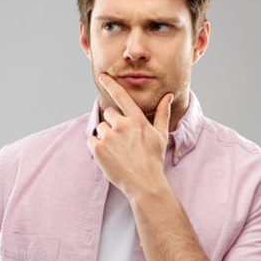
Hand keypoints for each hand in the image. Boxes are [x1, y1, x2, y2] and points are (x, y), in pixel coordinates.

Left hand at [87, 73, 173, 197]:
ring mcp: (109, 137)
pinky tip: (110, 156)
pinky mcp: (98, 149)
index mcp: (136, 119)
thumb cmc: (154, 159)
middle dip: (113, 123)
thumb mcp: (161, 135)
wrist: (144, 183)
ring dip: (106, 136)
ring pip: (101, 127)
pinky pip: (92, 140)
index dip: (111, 84)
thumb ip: (162, 113)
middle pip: (108, 113)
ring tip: (118, 150)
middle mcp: (122, 125)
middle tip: (123, 139)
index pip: (121, 96)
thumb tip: (168, 96)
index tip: (102, 76)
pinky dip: (97, 147)